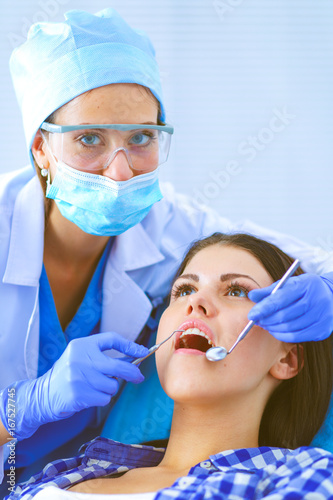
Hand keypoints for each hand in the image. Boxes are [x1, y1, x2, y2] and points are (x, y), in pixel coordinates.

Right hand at [0, 332, 148, 439]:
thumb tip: (134, 357)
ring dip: (109, 389)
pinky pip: (105, 398)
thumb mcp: (81, 356)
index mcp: (81, 345)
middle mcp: (79, 359)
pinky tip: (89, 396)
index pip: (111, 339)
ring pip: (112, 385)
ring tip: (96, 387)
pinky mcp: (79, 395)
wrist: (43, 394)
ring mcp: (79, 378)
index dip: (130, 345)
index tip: (143, 351)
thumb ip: (103, 355)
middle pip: (118, 365)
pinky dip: (101, 399)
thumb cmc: (69, 374)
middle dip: (132, 372)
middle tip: (139, 377)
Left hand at [248, 273, 332, 341]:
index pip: (280, 299)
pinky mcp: (322, 330)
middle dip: (266, 320)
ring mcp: (321, 317)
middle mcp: (316, 301)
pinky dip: (282, 335)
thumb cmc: (304, 289)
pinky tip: (276, 330)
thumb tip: (251, 295)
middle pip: (284, 316)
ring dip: (272, 328)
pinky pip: (297, 337)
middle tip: (256, 320)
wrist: (331, 295)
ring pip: (289, 328)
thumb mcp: (288, 284)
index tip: (251, 314)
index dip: (264, 308)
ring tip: (265, 324)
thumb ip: (269, 291)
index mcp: (305, 285)